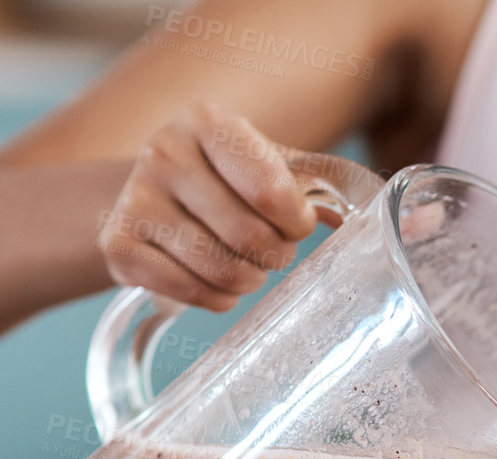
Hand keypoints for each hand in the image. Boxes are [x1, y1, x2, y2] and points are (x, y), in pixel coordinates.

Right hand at [98, 101, 329, 310]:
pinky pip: (191, 293)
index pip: (272, 192)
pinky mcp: (117, 245)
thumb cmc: (228, 178)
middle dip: (276, 255)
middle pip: (249, 238)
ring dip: (249, 281)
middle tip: (274, 251)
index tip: (298, 225)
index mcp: (207, 121)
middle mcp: (163, 151)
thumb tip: (378, 220)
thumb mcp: (270, 164)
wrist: (156, 191)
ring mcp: (134, 199)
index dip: (298, 223)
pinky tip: (214, 280)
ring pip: (222, 271)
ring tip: (247, 266)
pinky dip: (217, 299)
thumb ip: (319, 184)